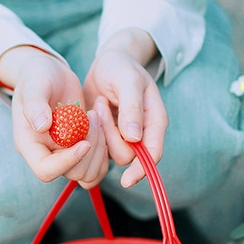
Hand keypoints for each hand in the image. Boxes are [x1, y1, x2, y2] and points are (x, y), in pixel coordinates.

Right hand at [0, 45, 108, 186]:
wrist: (49, 74)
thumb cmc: (36, 77)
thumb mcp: (34, 85)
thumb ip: (34, 105)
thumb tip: (41, 126)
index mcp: (30, 145)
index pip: (45, 170)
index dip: (67, 162)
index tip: (84, 142)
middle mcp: (47, 154)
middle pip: (73, 173)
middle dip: (90, 149)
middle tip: (93, 117)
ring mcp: (65, 154)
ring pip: (89, 173)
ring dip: (101, 148)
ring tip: (97, 117)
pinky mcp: (81, 149)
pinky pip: (98, 166)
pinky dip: (106, 150)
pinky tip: (103, 124)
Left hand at [83, 29, 167, 187]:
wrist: (107, 62)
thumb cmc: (121, 67)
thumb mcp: (128, 81)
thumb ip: (132, 108)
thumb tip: (134, 138)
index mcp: (155, 121)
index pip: (153, 154)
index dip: (142, 169)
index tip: (126, 180)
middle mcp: (141, 133)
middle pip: (127, 156)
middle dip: (110, 134)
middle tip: (101, 105)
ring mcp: (123, 137)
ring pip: (110, 153)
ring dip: (99, 132)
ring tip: (97, 104)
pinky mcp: (106, 136)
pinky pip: (98, 149)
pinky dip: (90, 136)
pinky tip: (88, 115)